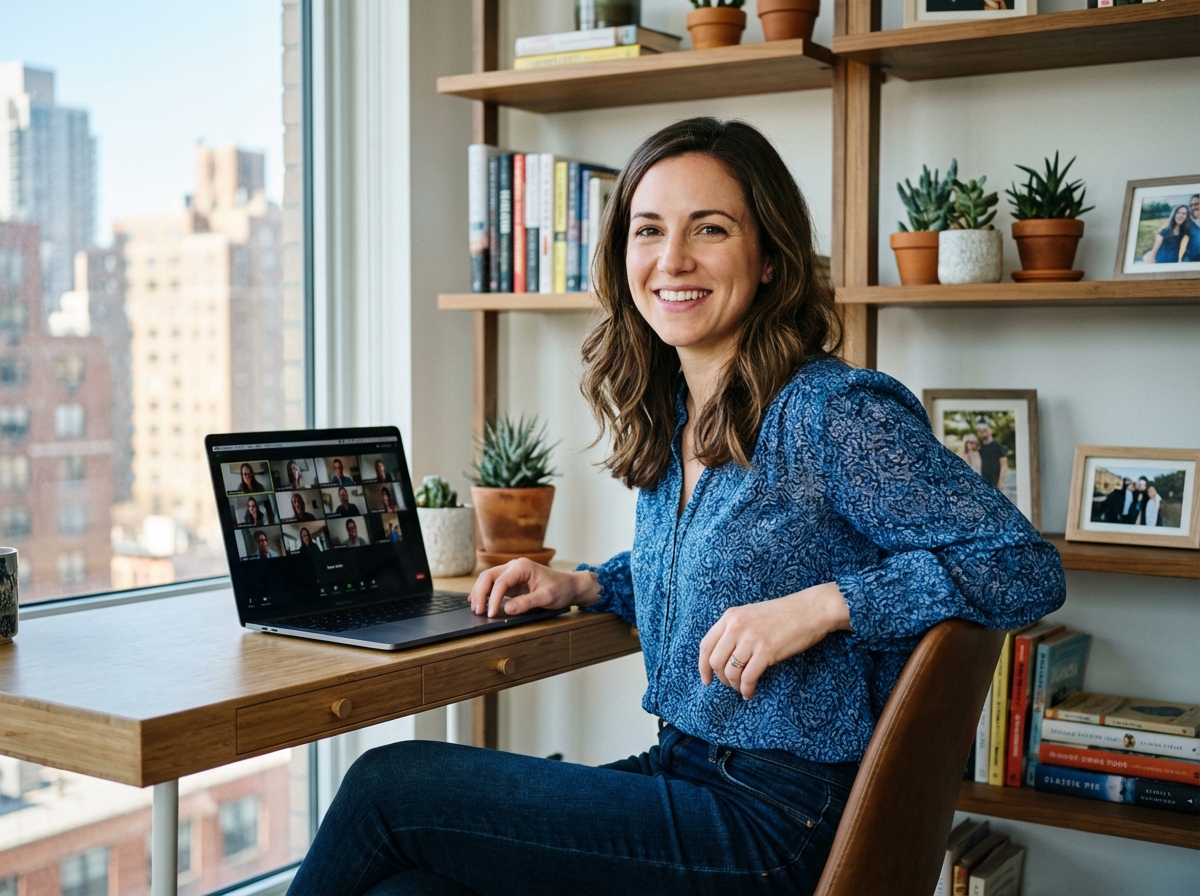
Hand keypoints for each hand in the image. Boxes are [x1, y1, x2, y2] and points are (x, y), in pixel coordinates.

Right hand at [468, 559, 600, 617]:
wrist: (570, 586)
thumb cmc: (561, 589)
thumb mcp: (546, 597)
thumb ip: (526, 603)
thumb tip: (506, 609)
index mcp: (522, 567)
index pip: (500, 582)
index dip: (493, 599)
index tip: (491, 614)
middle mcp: (514, 566)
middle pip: (488, 576)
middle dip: (480, 593)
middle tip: (478, 612)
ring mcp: (511, 573)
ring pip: (488, 579)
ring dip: (480, 593)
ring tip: (476, 609)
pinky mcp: (511, 581)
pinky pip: (493, 585)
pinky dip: (484, 593)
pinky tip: (476, 601)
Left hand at [698, 582, 851, 699]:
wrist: (811, 610)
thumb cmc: (783, 614)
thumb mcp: (751, 615)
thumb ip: (735, 630)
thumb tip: (724, 656)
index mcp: (730, 616)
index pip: (705, 645)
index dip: (702, 666)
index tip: (706, 679)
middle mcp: (736, 626)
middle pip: (715, 661)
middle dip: (720, 678)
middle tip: (730, 685)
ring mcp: (750, 639)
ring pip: (730, 672)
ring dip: (734, 685)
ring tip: (742, 689)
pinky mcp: (766, 651)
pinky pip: (748, 677)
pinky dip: (747, 689)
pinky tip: (751, 693)